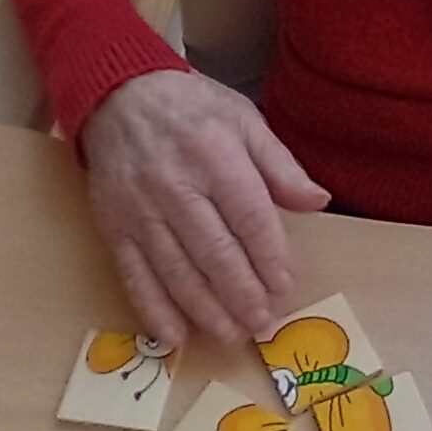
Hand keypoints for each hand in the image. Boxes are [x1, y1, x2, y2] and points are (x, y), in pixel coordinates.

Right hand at [81, 70, 328, 351]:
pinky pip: (133, 274)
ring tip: (232, 334)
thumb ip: (281, 165)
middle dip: (241, 294)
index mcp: (214, 156)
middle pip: (213, 251)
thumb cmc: (191, 109)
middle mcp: (175, 185)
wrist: (117, 95)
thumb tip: (318, 201)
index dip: (269, 257)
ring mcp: (139, 209)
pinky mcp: (113, 226)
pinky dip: (153, 309)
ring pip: (175, 270)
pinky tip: (174, 336)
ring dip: (205, 310)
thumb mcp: (244, 120)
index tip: (284, 286)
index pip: (249, 217)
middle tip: (262, 323)